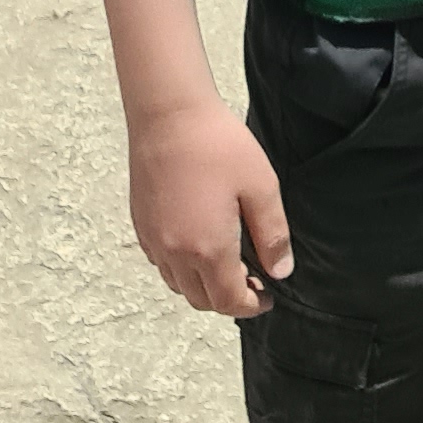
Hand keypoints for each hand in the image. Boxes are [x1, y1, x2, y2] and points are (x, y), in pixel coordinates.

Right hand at [126, 96, 292, 316]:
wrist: (170, 116)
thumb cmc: (219, 146)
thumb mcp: (261, 185)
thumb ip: (272, 234)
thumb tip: (281, 271)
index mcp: (208, 249)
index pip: (228, 301)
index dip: (251, 306)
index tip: (268, 297)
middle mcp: (175, 254)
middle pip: (201, 300)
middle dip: (228, 299)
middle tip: (253, 281)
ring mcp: (153, 242)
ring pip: (179, 285)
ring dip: (203, 286)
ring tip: (228, 265)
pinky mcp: (141, 226)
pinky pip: (162, 264)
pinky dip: (182, 269)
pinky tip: (199, 244)